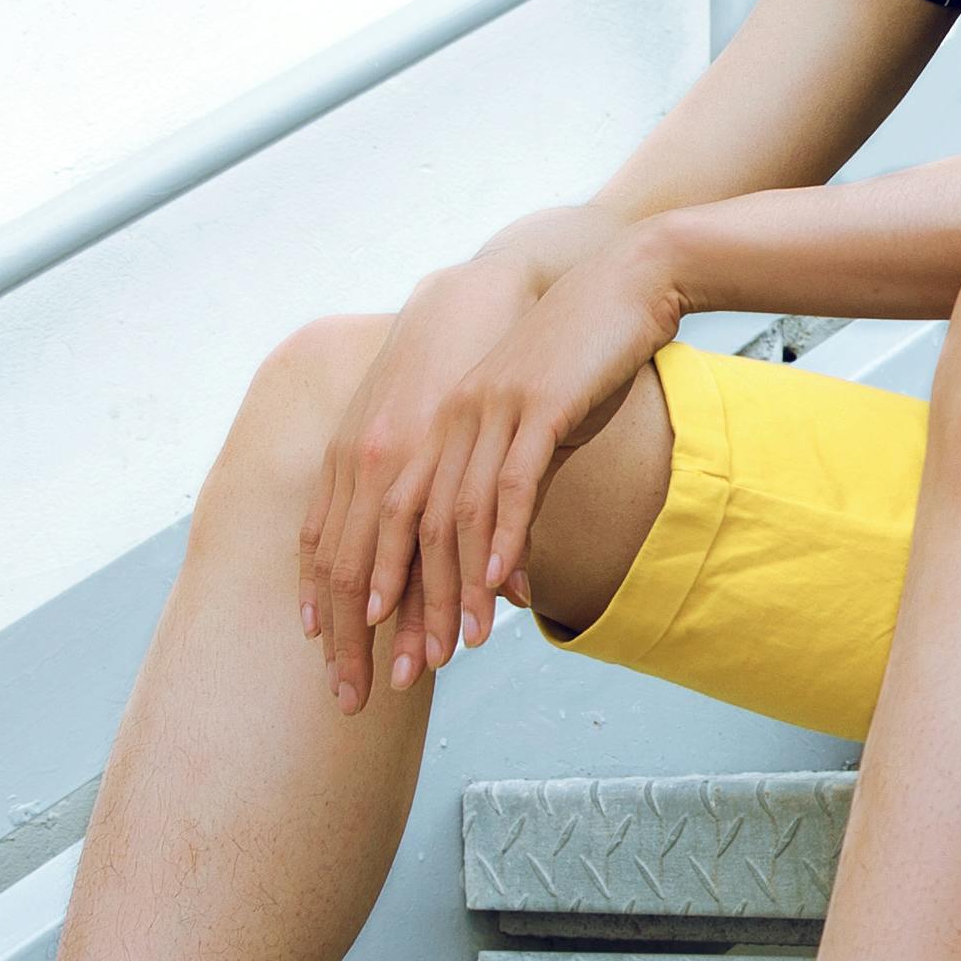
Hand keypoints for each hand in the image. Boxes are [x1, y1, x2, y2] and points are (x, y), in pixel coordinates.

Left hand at [300, 225, 687, 709]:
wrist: (619, 283)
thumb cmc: (573, 360)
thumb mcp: (521, 429)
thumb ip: (497, 491)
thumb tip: (497, 568)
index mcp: (418, 424)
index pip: (362, 518)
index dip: (345, 584)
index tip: (341, 646)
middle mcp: (435, 419)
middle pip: (391, 530)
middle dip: (387, 612)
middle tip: (389, 678)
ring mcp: (482, 411)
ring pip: (450, 517)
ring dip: (452, 592)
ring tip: (454, 649)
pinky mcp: (535, 404)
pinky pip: (511, 484)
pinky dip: (503, 539)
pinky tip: (503, 587)